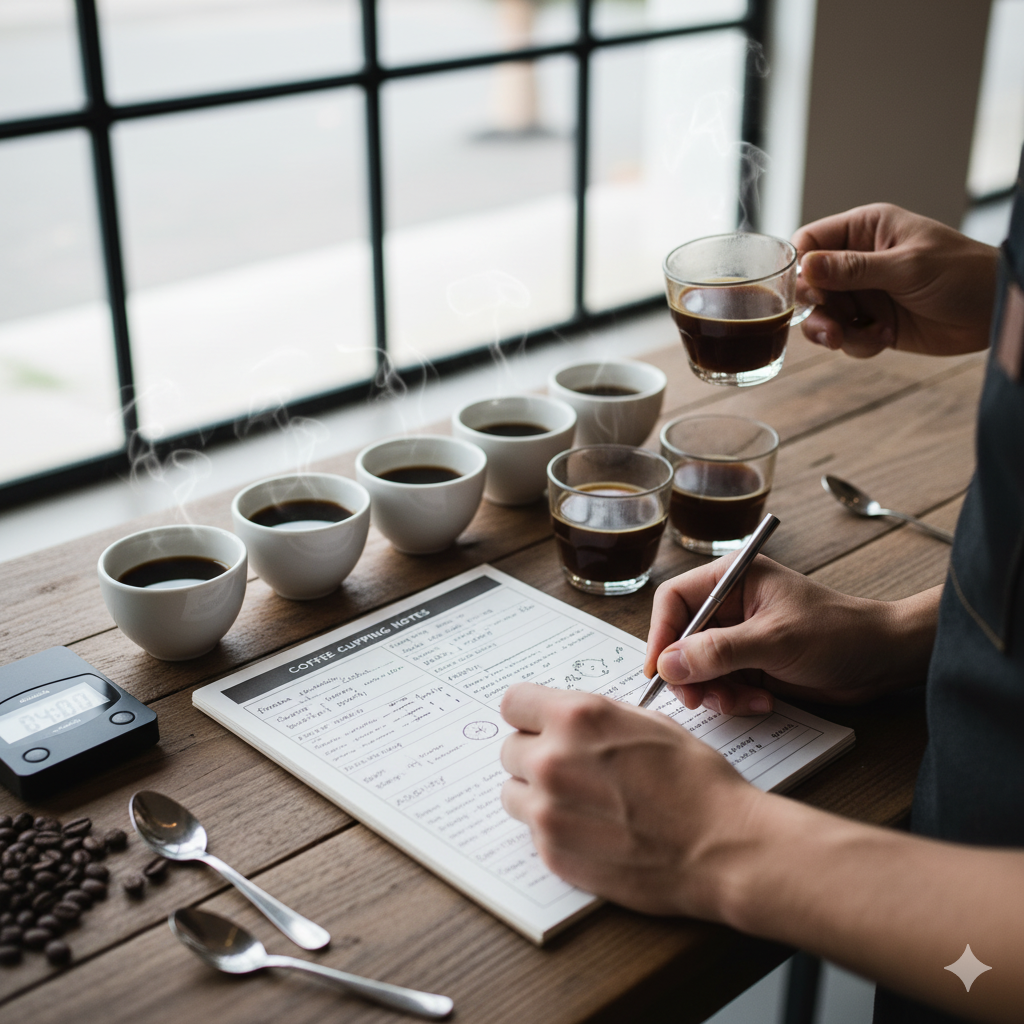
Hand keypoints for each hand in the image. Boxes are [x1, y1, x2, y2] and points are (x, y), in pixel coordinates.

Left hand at [499, 682, 758, 916]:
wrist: (721, 846)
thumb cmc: (695, 780)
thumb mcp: (647, 722)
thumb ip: (594, 716)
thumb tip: (564, 716)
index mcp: (576, 718)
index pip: (512, 702)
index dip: (529, 714)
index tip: (539, 725)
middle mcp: (553, 760)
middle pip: (510, 749)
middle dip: (535, 754)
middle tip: (571, 768)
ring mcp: (548, 811)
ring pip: (513, 793)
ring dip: (537, 794)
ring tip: (580, 802)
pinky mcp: (553, 853)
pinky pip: (533, 832)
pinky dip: (555, 830)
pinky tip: (593, 830)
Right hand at [644, 556, 938, 714]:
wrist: (882, 659)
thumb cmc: (838, 633)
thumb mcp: (775, 640)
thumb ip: (719, 651)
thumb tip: (668, 664)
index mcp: (731, 579)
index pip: (675, 600)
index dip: (661, 634)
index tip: (659, 670)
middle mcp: (729, 605)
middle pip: (681, 638)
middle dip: (689, 672)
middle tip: (698, 700)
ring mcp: (739, 636)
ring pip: (698, 667)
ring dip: (714, 691)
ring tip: (743, 702)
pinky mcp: (750, 664)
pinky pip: (721, 685)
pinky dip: (734, 699)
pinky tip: (763, 702)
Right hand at [793, 203, 997, 357]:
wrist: (994, 311)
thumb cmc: (962, 273)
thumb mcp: (906, 267)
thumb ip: (853, 269)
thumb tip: (806, 267)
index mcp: (866, 230)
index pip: (811, 241)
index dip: (800, 266)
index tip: (805, 291)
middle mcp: (858, 261)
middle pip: (809, 284)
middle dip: (814, 308)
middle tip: (829, 324)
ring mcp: (864, 293)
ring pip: (822, 315)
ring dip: (831, 331)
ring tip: (846, 338)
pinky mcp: (871, 322)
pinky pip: (845, 337)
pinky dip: (858, 343)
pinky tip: (884, 337)